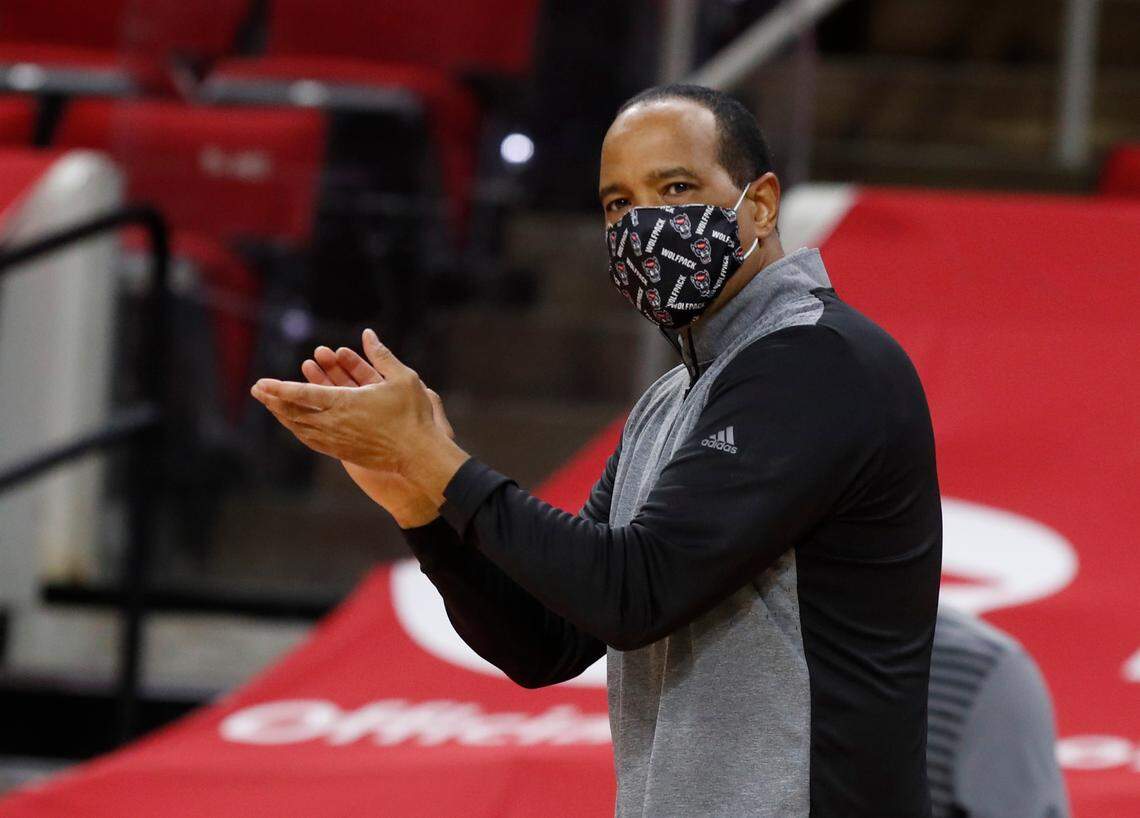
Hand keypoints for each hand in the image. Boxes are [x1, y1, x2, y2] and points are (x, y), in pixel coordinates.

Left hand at [252, 329, 468, 508]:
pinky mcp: (342, 453)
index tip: (261, 383)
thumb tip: (369, 334)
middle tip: (258, 390)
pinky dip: (298, 429)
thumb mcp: (402, 378)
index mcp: (344, 403)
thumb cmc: (413, 415)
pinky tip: (295, 425)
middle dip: (273, 400)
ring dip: (283, 415)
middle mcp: (334, 424)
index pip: (302, 394)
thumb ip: (382, 355)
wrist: (418, 454)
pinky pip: (312, 440)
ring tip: (271, 405)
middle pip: (294, 412)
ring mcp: (336, 441)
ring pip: (300, 428)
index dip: (279, 388)